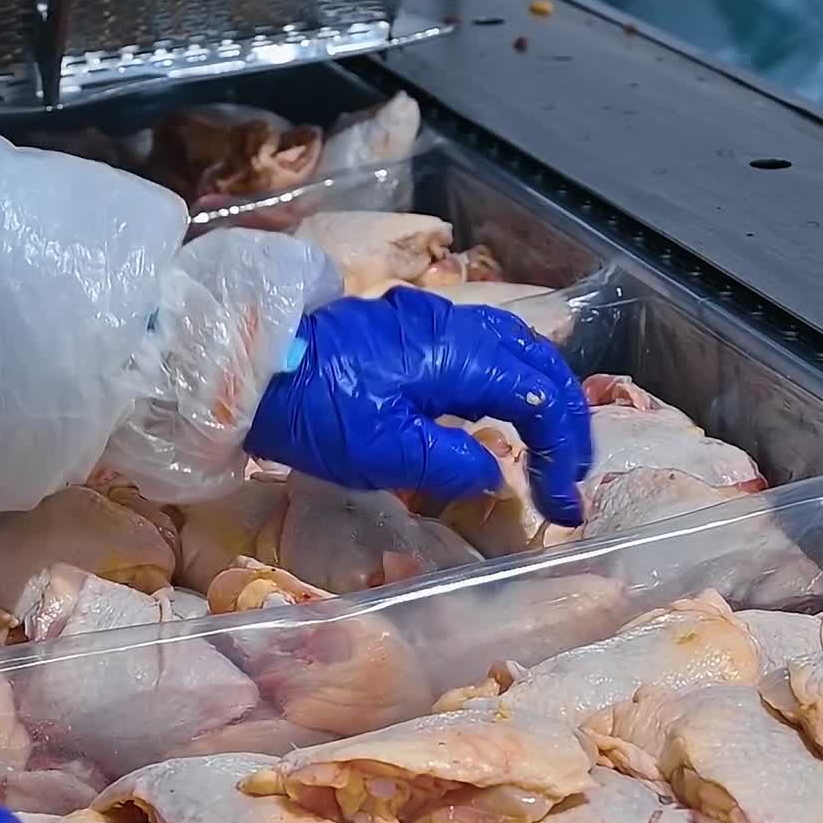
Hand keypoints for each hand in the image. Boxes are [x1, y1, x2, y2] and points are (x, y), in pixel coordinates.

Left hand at [246, 285, 591, 524]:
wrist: (251, 368)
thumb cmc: (315, 412)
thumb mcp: (386, 454)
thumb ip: (455, 464)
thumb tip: (497, 472)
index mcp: (458, 355)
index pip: (540, 398)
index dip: (564, 451)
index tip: (565, 502)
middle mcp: (455, 326)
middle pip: (539, 363)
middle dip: (566, 420)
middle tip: (571, 475)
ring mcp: (431, 320)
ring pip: (514, 347)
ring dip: (540, 395)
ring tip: (547, 445)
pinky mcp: (408, 328)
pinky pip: (482, 344)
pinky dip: (508, 378)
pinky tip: (499, 409)